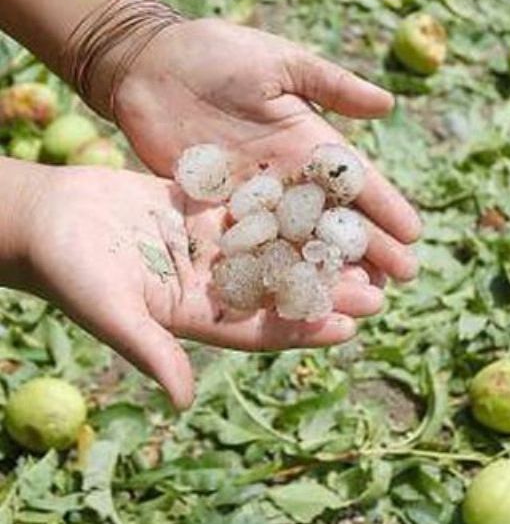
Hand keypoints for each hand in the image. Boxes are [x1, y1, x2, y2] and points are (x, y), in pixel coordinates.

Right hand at [23, 165, 384, 408]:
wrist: (44, 217)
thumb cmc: (67, 268)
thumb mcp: (110, 311)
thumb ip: (150, 350)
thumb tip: (183, 401)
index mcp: (193, 314)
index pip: (259, 329)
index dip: (303, 329)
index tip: (350, 327)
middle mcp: (208, 282)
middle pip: (278, 288)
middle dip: (325, 288)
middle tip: (378, 287)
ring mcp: (206, 245)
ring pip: (272, 246)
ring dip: (314, 245)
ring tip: (362, 242)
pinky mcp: (200, 210)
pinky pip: (250, 207)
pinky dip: (284, 204)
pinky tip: (322, 196)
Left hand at [113, 18, 420, 281]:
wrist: (147, 65)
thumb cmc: (216, 53)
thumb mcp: (280, 61)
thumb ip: (332, 85)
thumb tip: (388, 104)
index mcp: (310, 141)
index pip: (356, 180)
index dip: (385, 206)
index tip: (413, 234)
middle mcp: (289, 176)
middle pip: (335, 218)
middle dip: (369, 247)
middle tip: (401, 279)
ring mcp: (254, 198)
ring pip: (299, 240)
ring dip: (329, 267)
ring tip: (360, 297)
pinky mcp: (215, 211)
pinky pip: (251, 245)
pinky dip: (274, 268)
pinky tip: (296, 293)